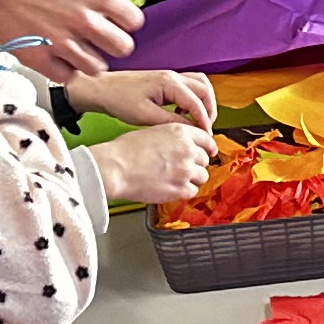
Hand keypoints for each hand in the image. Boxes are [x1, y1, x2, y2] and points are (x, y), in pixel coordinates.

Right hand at [0, 0, 138, 67]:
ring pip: (97, 67)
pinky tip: (56, 57)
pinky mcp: (41, 58)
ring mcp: (64, 41)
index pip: (134, 21)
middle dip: (112, 45)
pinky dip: (64, 70)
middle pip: (123, 48)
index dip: (125, 23)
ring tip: (76, 50)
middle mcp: (85, 19)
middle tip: (99, 41)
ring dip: (89, 60)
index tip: (117, 23)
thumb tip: (110, 9)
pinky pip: (67, 77)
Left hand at [64, 68, 215, 128]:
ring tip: (198, 121)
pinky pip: (190, 87)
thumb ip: (171, 123)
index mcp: (169, 82)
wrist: (100, 89)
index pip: (197, 101)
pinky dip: (193, 99)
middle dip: (209, 110)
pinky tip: (182, 114)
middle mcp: (172, 76)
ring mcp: (170, 76)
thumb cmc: (118, 99)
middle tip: (205, 129)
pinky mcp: (165, 81)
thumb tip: (191, 131)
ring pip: (200, 85)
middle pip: (205, 90)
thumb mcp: (145, 116)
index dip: (204, 121)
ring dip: (204, 103)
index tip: (206, 136)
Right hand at [94, 120, 220, 207]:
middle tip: (183, 168)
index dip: (207, 147)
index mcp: (180, 132)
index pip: (206, 139)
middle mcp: (187, 149)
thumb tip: (179, 146)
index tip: (208, 152)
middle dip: (196, 164)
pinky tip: (172, 188)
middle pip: (205, 159)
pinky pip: (193, 191)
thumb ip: (172, 138)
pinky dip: (184, 191)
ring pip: (202, 176)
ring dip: (192, 178)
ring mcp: (186, 170)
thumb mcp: (153, 132)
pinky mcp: (181, 188)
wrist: (115, 168)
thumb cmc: (125, 151)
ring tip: (176, 179)